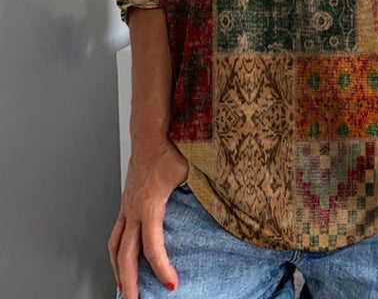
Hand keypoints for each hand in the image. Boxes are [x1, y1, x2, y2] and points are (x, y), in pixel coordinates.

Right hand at [107, 138, 188, 298]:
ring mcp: (126, 208)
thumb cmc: (169, 152)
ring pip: (115, 246)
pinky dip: (116, 252)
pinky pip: (115, 234)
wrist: (148, 136)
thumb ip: (200, 191)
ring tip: (124, 290)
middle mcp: (133, 210)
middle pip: (126, 255)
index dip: (161, 268)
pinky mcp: (125, 204)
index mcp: (149, 206)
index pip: (152, 246)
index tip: (171, 285)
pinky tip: (122, 260)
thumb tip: (220, 203)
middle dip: (130, 282)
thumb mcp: (189, 173)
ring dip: (117, 271)